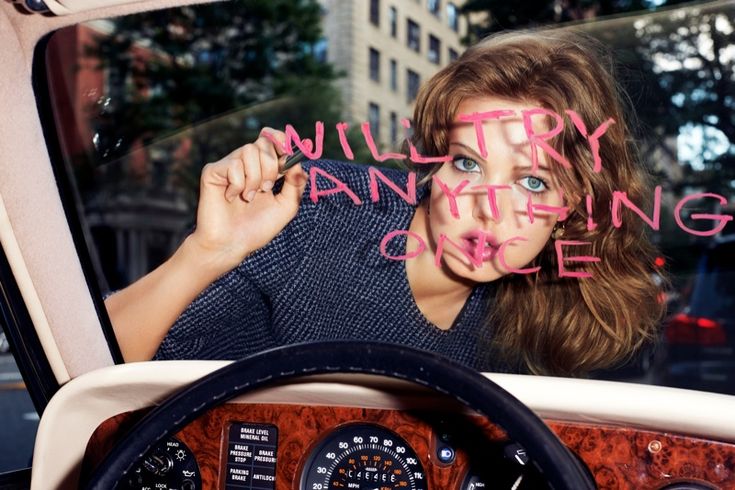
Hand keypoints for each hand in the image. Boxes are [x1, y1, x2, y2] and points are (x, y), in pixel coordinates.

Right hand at [187, 128, 306, 272]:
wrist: (232, 244)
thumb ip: (296, 183)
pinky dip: (238, 185)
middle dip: (271, 168)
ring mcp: (229, 165)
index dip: (281, 140)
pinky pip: (233, 165)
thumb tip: (297, 161)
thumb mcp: (286, 206)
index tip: (288, 154)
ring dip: (254, 178)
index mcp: (265, 168)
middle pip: (263, 143)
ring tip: (248, 198)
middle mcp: (246, 163)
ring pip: (248, 150)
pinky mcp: (212, 171)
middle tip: (266, 190)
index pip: (272, 138)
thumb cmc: (258, 227)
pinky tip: (231, 198)